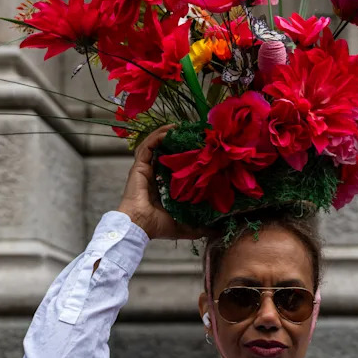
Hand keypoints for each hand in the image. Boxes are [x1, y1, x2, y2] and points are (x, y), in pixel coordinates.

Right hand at [116, 125, 206, 239]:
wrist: (139, 227)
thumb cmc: (157, 227)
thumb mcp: (185, 227)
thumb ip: (201, 227)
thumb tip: (218, 231)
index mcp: (160, 187)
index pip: (171, 166)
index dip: (183, 156)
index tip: (198, 149)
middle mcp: (151, 175)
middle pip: (163, 151)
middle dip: (175, 141)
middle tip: (191, 133)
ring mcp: (144, 169)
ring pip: (154, 145)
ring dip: (166, 133)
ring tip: (181, 126)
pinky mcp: (139, 166)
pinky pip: (148, 145)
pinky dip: (158, 136)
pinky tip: (170, 130)